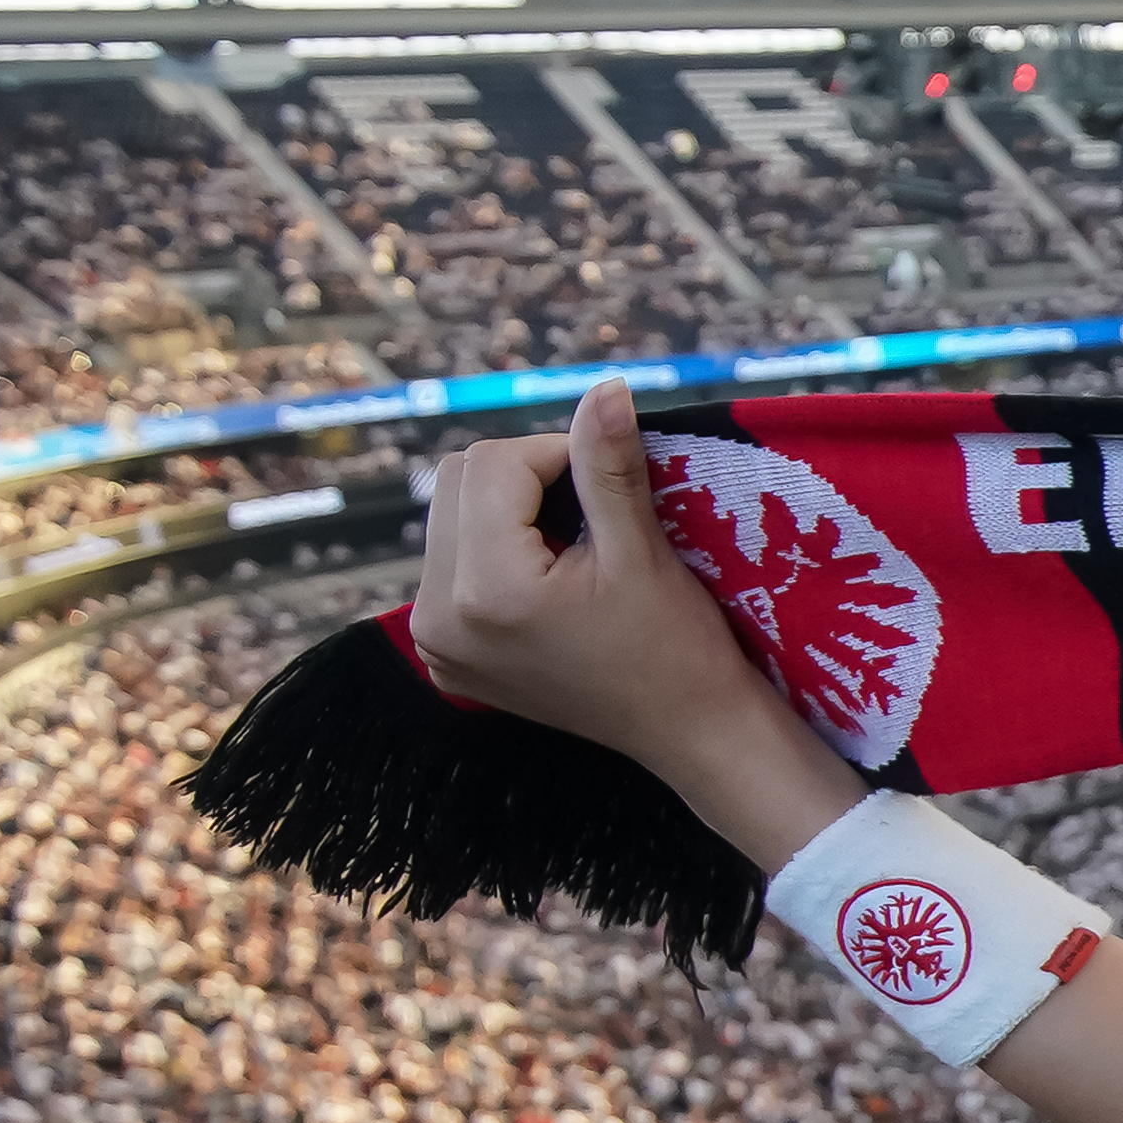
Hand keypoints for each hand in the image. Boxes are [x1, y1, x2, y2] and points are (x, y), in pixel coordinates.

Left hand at [409, 382, 860, 864]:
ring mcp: (435, 643)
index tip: (612, 484)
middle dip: (524, 478)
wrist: (687, 733)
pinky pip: (448, 566)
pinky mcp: (443, 656)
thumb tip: (604, 389)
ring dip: (505, 510)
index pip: (493, 464)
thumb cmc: (677, 646)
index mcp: (485, 591)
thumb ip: (608, 465)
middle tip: (590, 515)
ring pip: (449, 516)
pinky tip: (543, 580)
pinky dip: (492, 552)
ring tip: (567, 548)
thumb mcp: (642, 550)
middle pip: (457, 481)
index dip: (558, 454)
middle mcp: (438, 618)